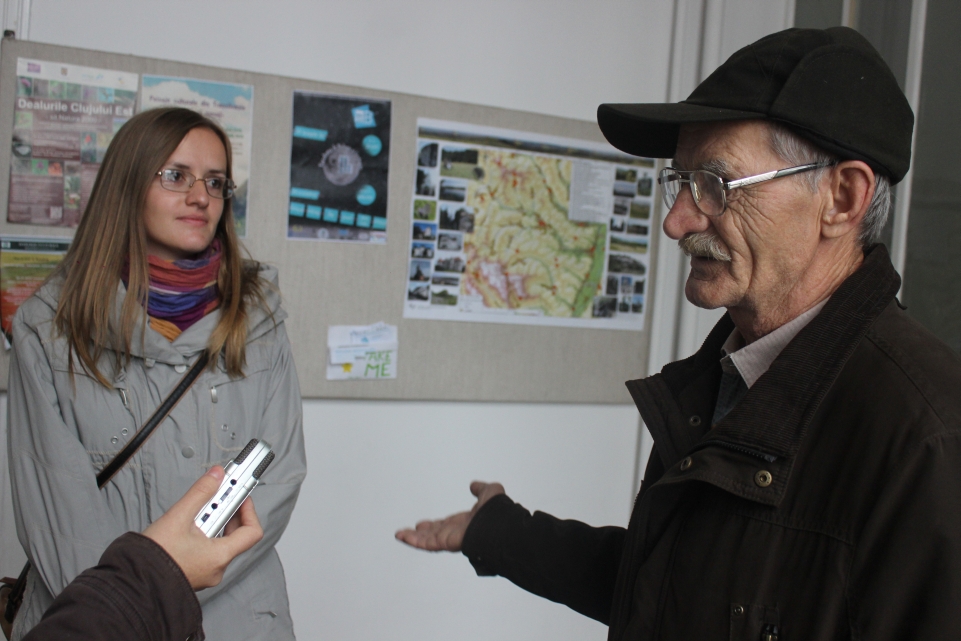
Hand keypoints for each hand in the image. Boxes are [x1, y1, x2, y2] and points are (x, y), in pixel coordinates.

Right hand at [143, 466, 263, 589]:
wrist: (130, 582)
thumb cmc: (152, 559)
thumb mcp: (178, 517)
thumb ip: (201, 492)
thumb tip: (216, 476)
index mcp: (220, 557)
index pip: (252, 531)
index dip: (248, 509)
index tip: (240, 495)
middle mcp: (216, 568)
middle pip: (235, 535)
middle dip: (227, 512)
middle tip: (217, 497)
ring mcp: (205, 573)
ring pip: (219, 542)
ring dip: (212, 523)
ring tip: (197, 512)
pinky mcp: (193, 574)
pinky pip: (206, 551)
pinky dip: (202, 536)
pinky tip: (188, 527)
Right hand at [395, 481, 504, 551]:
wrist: (501, 526)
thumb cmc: (499, 512)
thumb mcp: (490, 493)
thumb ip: (481, 490)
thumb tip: (474, 485)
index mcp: (468, 522)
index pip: (447, 524)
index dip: (436, 524)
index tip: (424, 524)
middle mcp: (458, 532)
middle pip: (435, 533)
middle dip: (422, 533)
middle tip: (409, 532)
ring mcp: (452, 538)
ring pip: (428, 539)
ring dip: (413, 537)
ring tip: (400, 535)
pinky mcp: (447, 543)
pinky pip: (428, 543)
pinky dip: (413, 540)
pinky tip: (402, 537)